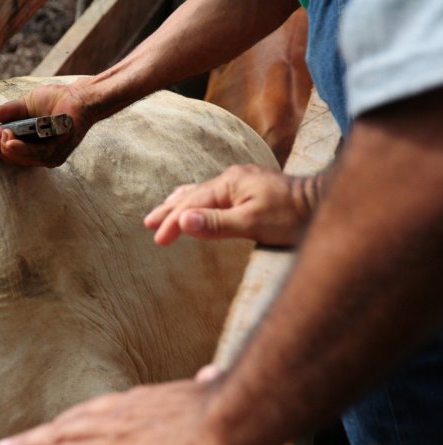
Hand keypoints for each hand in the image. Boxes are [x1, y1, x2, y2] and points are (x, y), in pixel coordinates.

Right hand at [0, 81, 93, 166]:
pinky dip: (20, 150)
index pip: (7, 153)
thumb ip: (12, 112)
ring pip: (21, 159)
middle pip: (11, 159)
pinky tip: (9, 143)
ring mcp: (49, 157)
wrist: (79, 96)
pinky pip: (35, 155)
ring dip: (6, 148)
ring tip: (0, 136)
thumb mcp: (27, 104)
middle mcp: (39, 155)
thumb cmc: (57, 100)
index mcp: (30, 145)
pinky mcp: (57, 153)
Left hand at [0, 380, 246, 444]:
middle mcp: (113, 425)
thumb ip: (201, 387)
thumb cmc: (226, 411)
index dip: (60, 425)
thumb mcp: (208, 391)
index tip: (42, 430)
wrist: (230, 421)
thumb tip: (210, 374)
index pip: (87, 416)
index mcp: (133, 406)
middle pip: (62, 436)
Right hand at [144, 164, 321, 246]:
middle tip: (148, 223)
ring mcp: (241, 181)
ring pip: (201, 192)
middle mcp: (232, 178)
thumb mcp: (252, 223)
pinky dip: (197, 200)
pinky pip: (214, 193)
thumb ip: (216, 223)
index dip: (172, 223)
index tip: (158, 240)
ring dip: (180, 203)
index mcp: (229, 184)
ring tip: (163, 210)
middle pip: (192, 195)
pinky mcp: (249, 188)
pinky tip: (196, 202)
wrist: (322, 202)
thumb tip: (183, 221)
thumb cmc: (291, 216)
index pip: (192, 205)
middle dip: (169, 210)